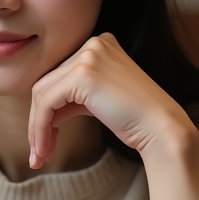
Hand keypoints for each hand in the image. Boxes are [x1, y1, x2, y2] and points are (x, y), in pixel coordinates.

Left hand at [28, 33, 195, 169]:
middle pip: (47, 84)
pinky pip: (47, 103)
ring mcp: (88, 56)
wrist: (162, 128)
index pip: (59, 76)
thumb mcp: (99, 99)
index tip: (45, 139)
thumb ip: (73, 97)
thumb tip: (44, 113)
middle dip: (39, 121)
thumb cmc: (135, 119)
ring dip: (37, 128)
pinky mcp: (82, 75)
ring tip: (41, 155)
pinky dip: (40, 127)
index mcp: (100, 45)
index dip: (47, 110)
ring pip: (42, 94)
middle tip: (39, 152)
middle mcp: (93, 44)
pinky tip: (45, 147)